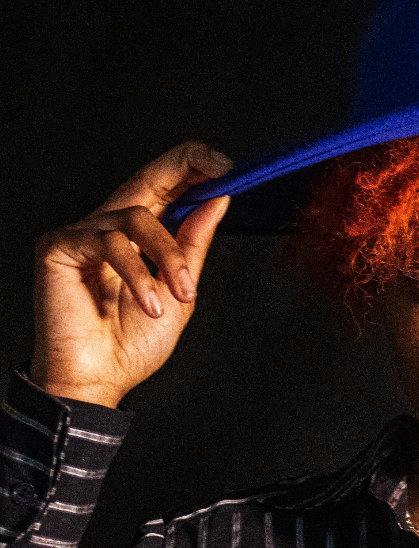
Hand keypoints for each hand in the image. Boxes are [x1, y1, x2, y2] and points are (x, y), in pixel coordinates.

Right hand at [30, 142, 233, 407]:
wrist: (99, 380)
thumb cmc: (131, 343)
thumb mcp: (179, 289)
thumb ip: (193, 244)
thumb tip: (218, 199)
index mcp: (138, 234)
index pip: (165, 184)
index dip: (195, 167)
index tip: (230, 168)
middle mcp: (109, 225)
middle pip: (148, 176)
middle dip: (188, 167)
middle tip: (222, 172)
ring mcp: (82, 234)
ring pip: (137, 217)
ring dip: (169, 257)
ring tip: (180, 296)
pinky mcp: (59, 247)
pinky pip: (109, 242)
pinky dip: (137, 274)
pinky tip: (149, 305)